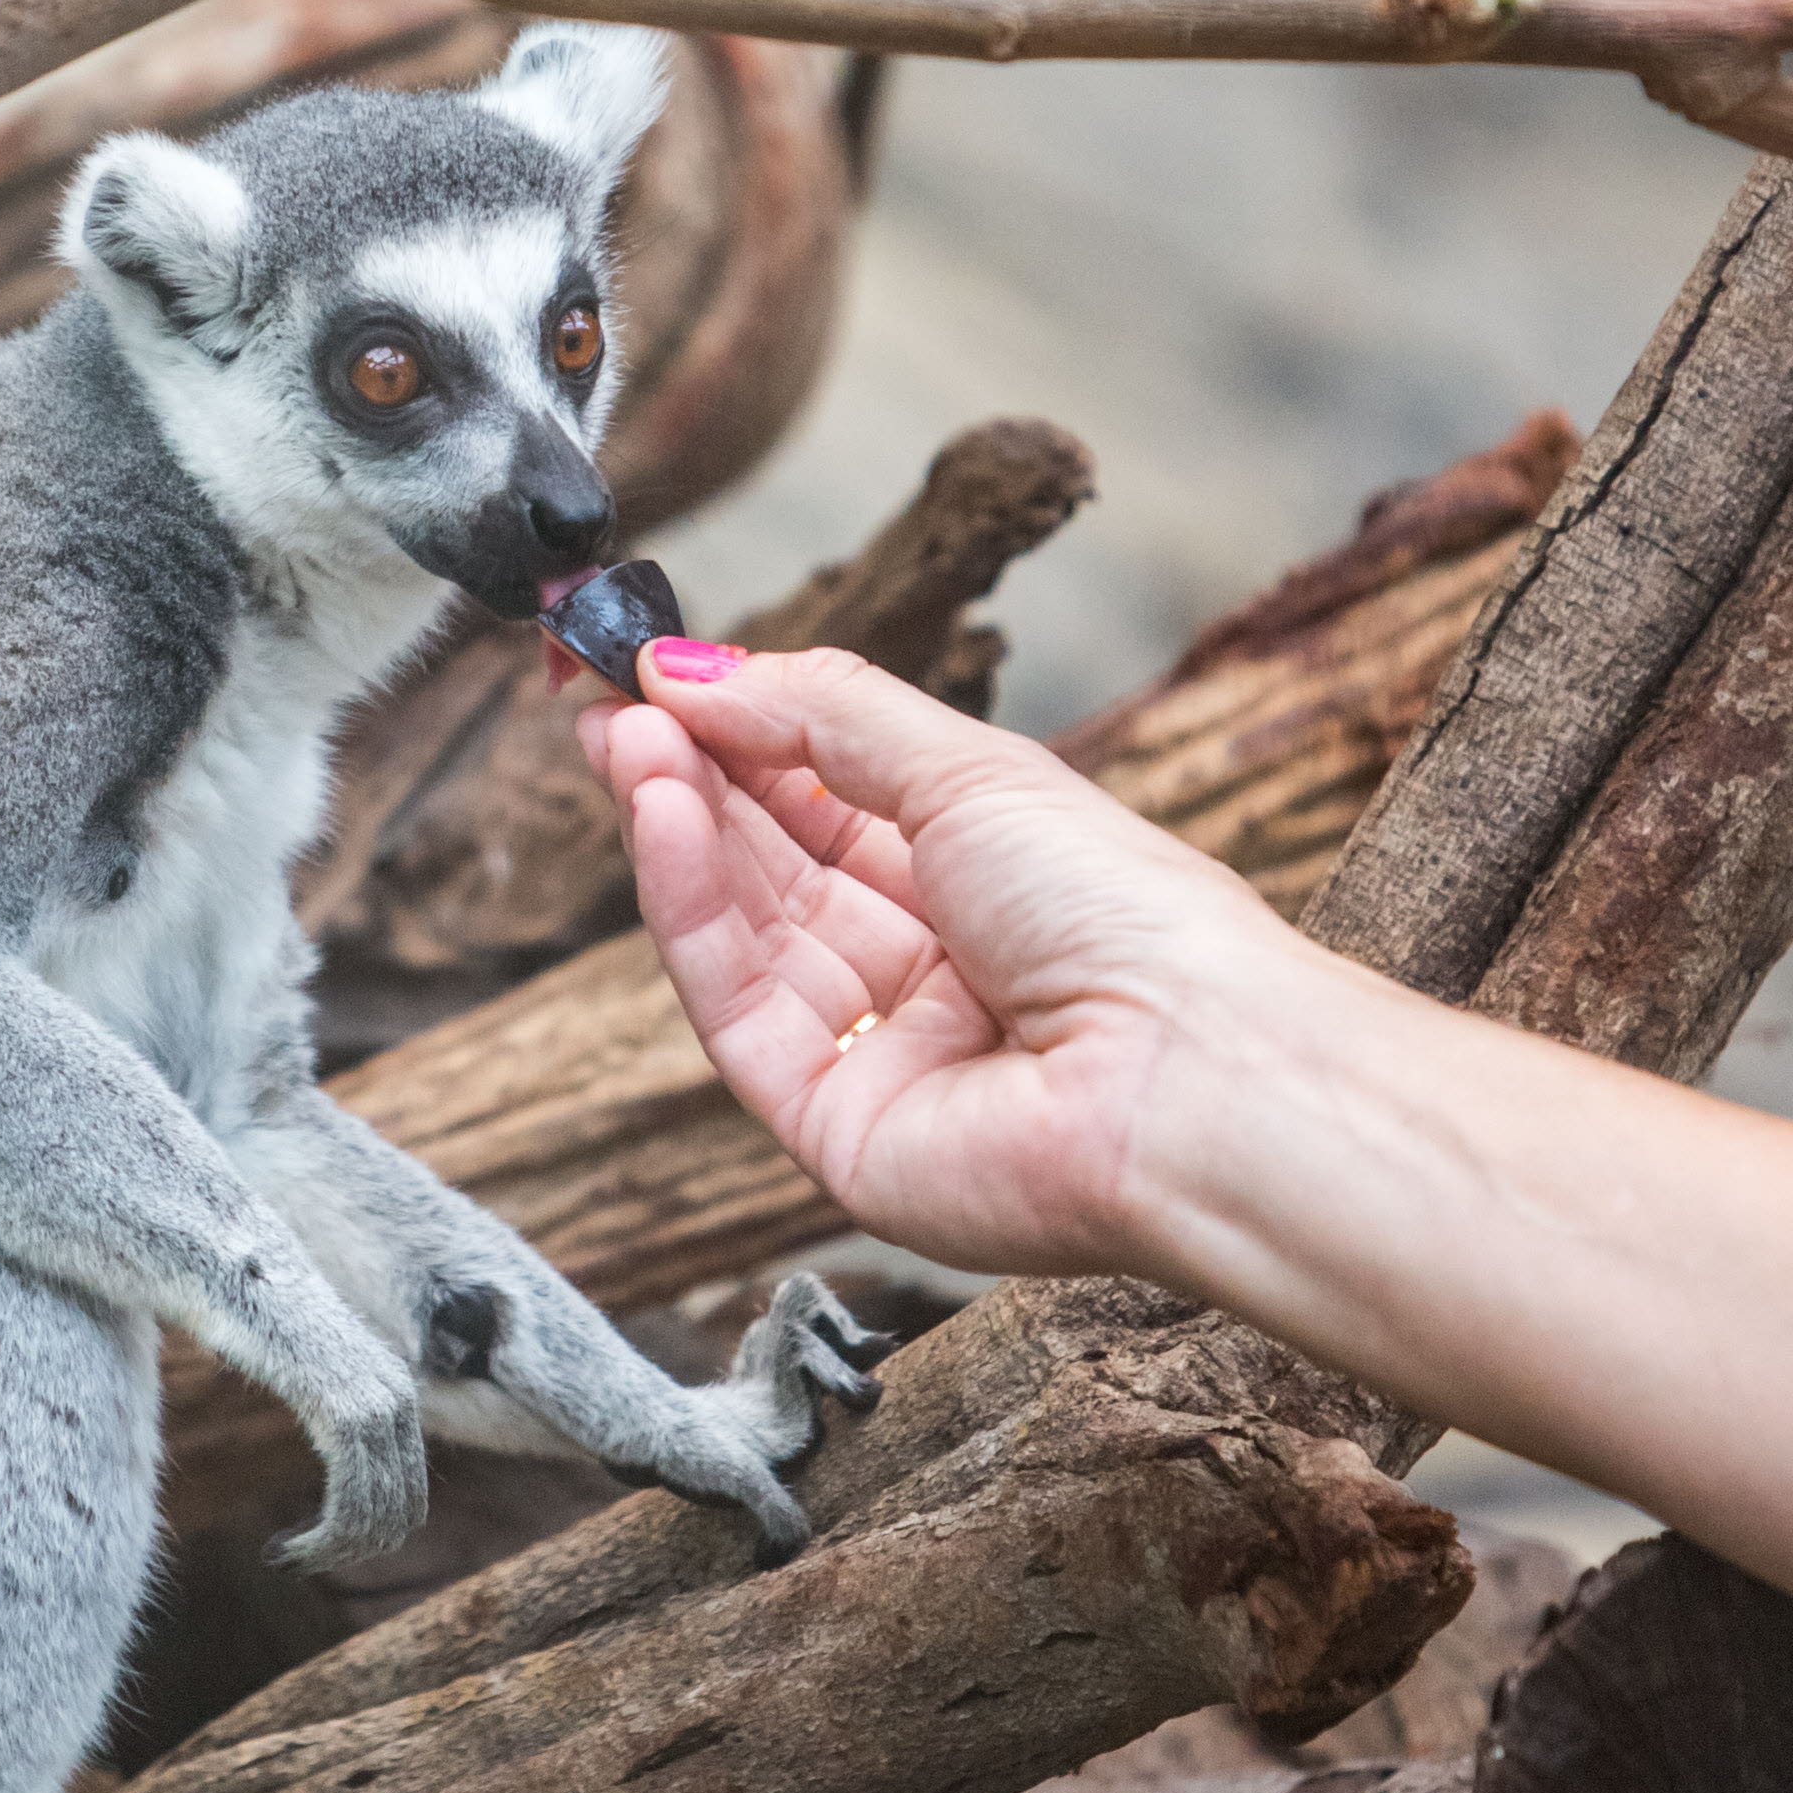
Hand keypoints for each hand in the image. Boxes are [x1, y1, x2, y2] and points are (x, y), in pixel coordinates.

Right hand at [580, 641, 1310, 1276]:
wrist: (1187, 1076)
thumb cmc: (1128, 919)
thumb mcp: (970, 767)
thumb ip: (820, 712)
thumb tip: (694, 667)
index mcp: (981, 881)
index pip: (824, 801)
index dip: (734, 733)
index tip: (649, 670)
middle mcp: (927, 970)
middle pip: (770, 864)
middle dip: (686, 773)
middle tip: (605, 698)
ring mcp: (874, 1052)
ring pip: (741, 932)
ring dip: (676, 828)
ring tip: (624, 740)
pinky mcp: (827, 1126)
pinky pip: (734, 1008)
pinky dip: (688, 907)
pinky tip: (662, 816)